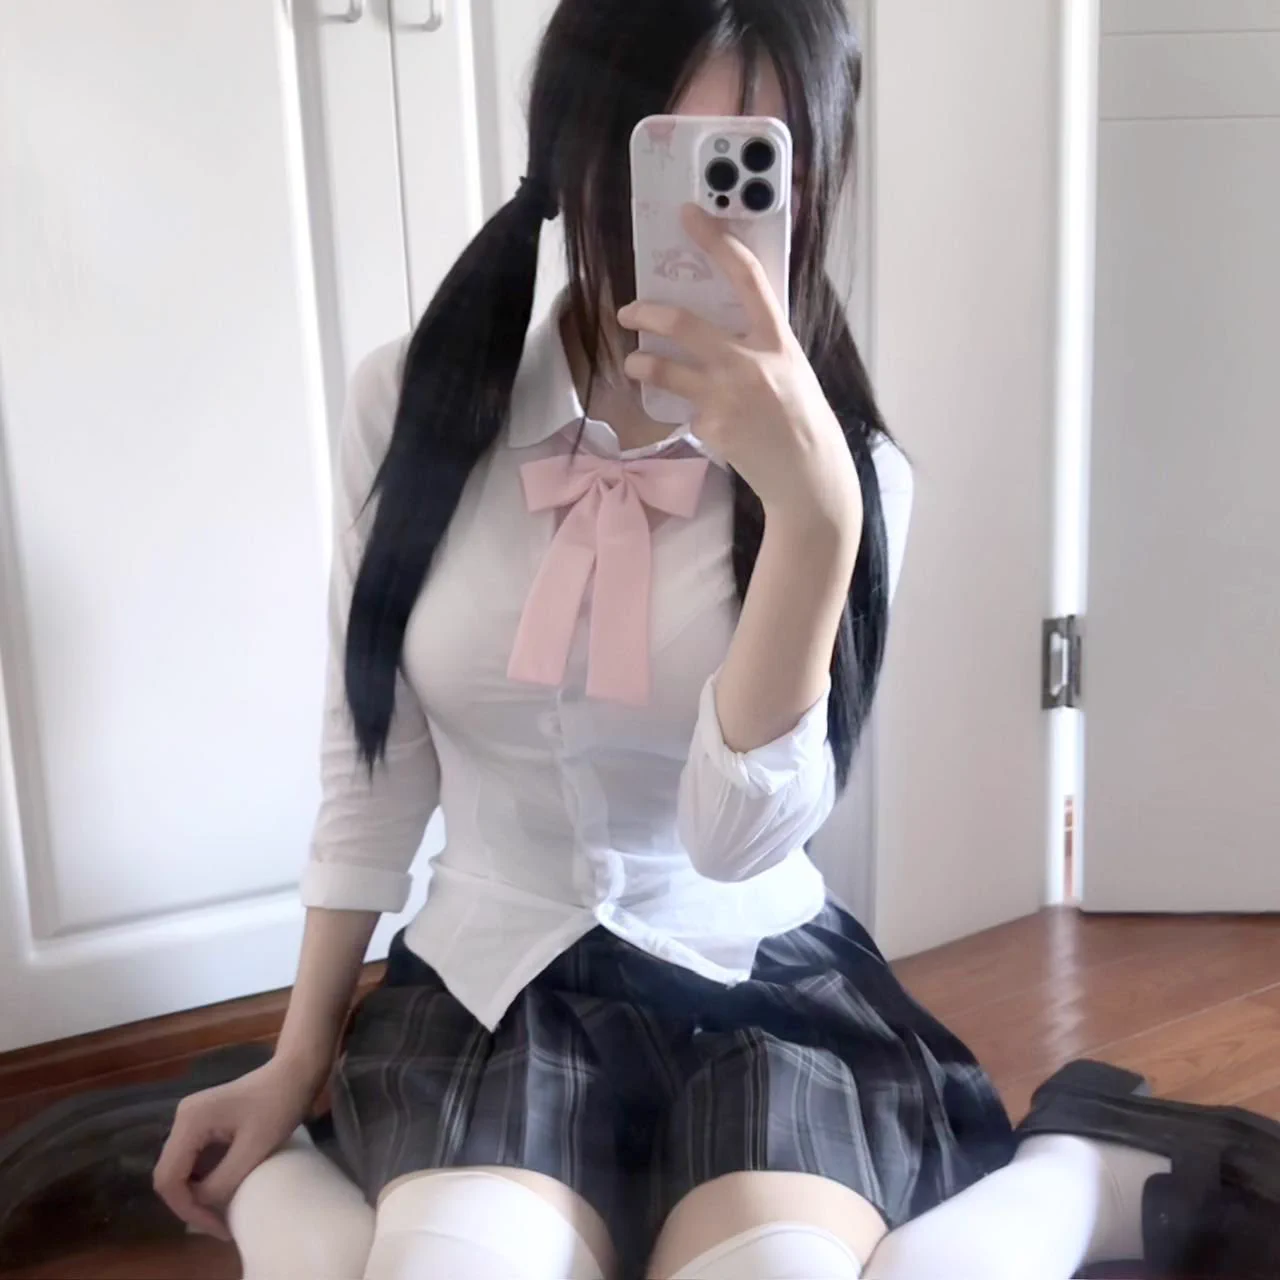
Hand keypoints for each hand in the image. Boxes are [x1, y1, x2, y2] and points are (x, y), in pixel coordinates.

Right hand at [153, 1056, 321, 1239]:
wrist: (295, 1072)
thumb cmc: (279, 1105)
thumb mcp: (254, 1148)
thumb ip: (222, 1181)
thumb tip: (202, 1203)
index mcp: (190, 1122)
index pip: (169, 1178)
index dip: (187, 1209)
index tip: (217, 1227)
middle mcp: (183, 1118)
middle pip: (170, 1175)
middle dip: (191, 1205)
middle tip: (219, 1226)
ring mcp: (192, 1119)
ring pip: (180, 1169)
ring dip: (196, 1194)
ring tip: (221, 1214)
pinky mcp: (204, 1122)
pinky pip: (194, 1159)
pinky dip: (204, 1179)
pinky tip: (223, 1191)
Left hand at [617, 204, 861, 537]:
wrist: (806, 474)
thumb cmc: (799, 416)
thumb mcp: (790, 367)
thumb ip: (759, 342)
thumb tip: (721, 318)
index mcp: (776, 338)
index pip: (745, 276)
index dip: (715, 240)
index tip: (688, 215)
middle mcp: (750, 361)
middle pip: (683, 322)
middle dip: (646, 312)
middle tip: (628, 311)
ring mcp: (727, 396)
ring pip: (664, 368)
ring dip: (641, 362)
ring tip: (635, 363)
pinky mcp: (711, 426)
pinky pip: (683, 409)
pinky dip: (683, 409)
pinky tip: (699, 420)